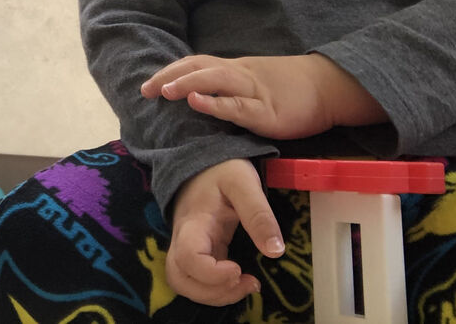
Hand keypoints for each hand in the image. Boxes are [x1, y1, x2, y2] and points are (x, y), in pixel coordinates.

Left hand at [141, 53, 385, 139]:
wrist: (329, 87)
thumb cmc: (289, 87)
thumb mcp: (253, 82)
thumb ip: (228, 85)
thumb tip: (197, 92)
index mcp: (234, 69)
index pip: (196, 63)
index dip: (171, 70)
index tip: (148, 84)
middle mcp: (240, 75)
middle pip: (199, 67)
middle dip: (170, 76)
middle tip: (145, 90)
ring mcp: (254, 92)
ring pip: (216, 80)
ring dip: (187, 83)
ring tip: (165, 91)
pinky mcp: (268, 113)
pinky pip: (239, 106)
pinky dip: (216, 103)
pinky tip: (197, 102)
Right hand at [167, 158, 283, 305]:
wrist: (201, 160)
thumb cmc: (220, 168)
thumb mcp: (243, 182)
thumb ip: (258, 214)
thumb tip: (275, 251)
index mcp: (194, 222)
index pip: (188, 257)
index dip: (212, 274)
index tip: (239, 269)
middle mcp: (184, 238)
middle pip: (179, 278)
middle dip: (212, 292)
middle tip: (245, 282)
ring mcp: (187, 245)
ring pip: (183, 282)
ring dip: (213, 294)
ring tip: (246, 284)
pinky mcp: (196, 250)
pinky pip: (195, 278)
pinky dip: (216, 288)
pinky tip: (241, 280)